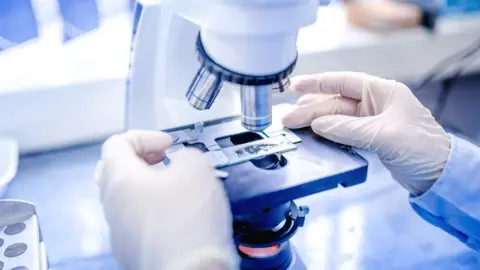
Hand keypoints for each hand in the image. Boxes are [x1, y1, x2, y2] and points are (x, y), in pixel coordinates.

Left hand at [94, 130, 237, 269]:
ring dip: (147, 185)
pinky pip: (135, 222)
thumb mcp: (196, 168)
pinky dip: (151, 210)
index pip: (116, 144)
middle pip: (115, 170)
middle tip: (163, 159)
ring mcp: (119, 230)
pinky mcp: (132, 249)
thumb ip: (186, 153)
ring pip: (125, 198)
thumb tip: (182, 160)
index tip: (165, 143)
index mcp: (120, 179)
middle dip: (141, 159)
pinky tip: (176, 215)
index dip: (144, 137)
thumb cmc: (188, 224)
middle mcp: (112, 205)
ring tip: (175, 187)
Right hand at [282, 72, 450, 195]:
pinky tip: (311, 135)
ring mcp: (370, 121)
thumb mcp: (385, 135)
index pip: (344, 81)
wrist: (438, 175)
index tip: (295, 86)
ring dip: (314, 121)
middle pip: (334, 102)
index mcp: (382, 91)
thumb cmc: (423, 148)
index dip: (317, 83)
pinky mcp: (368, 138)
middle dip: (310, 109)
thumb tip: (318, 125)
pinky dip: (325, 134)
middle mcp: (374, 103)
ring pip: (334, 118)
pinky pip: (340, 132)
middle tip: (287, 119)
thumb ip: (349, 129)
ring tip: (292, 125)